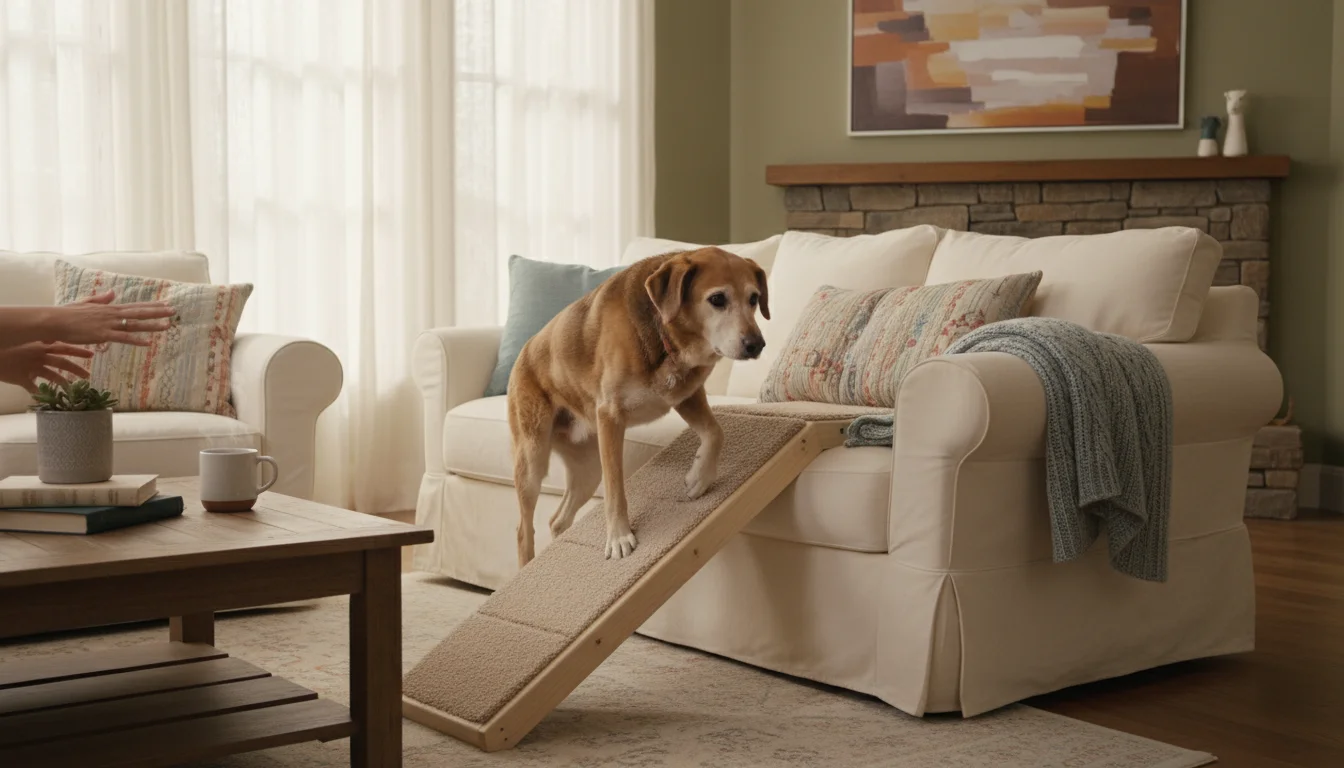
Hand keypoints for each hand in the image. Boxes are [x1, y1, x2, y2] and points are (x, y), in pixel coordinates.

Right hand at [0, 342, 94, 391]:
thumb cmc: (7, 344)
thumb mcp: (25, 339)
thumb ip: (39, 342)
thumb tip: (51, 341)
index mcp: (41, 345)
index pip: (64, 346)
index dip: (78, 350)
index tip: (92, 353)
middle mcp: (39, 355)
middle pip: (63, 363)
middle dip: (77, 369)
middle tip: (89, 376)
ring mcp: (31, 367)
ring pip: (52, 376)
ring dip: (64, 383)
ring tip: (72, 389)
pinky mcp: (21, 378)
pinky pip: (33, 389)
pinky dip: (40, 395)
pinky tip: (46, 400)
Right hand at [48, 291, 175, 345]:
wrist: (54, 321)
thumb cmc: (67, 314)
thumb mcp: (85, 303)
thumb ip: (101, 299)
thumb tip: (113, 293)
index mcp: (109, 308)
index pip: (134, 306)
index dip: (151, 305)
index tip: (165, 304)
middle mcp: (111, 314)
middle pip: (139, 312)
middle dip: (157, 312)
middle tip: (174, 311)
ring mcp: (108, 324)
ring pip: (135, 324)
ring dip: (152, 325)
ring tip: (168, 325)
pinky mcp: (102, 335)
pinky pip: (122, 338)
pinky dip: (136, 340)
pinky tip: (147, 343)